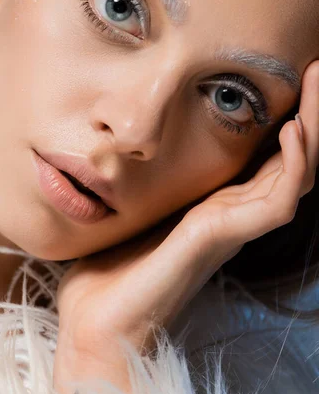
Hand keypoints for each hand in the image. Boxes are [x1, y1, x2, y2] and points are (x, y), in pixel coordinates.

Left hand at [55, 60, 318, 359]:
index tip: (293, 72)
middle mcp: (235, 212)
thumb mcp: (135, 201)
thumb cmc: (112, 264)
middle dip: (311, 111)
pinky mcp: (224, 239)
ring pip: (297, 174)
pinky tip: (294, 131)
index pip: (269, 155)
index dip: (288, 114)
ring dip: (313, 126)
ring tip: (317, 78)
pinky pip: (277, 202)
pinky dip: (293, 164)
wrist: (97, 320)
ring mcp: (235, 227)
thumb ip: (151, 172)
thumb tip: (134, 131)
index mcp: (218, 202)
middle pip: (293, 157)